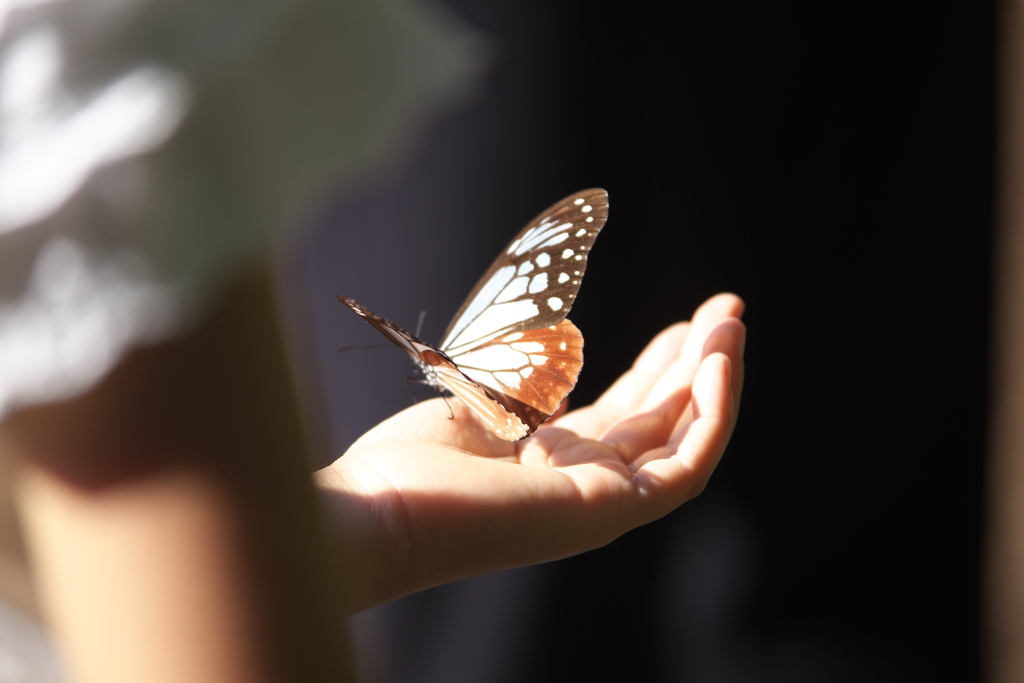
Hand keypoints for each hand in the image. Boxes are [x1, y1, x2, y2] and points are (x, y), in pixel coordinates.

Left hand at [315, 293, 744, 613]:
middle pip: (661, 421)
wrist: (379, 514)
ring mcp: (601, 500)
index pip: (626, 413)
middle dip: (695, 364)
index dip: (658, 368)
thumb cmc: (412, 462)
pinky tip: (717, 358)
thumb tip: (559, 346)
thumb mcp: (488, 400)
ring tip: (733, 321)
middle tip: (725, 311)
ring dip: (714, 377)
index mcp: (553, 458)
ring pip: (683, 439)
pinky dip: (711, 412)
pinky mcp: (610, 510)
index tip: (681, 326)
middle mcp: (585, 479)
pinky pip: (686, 464)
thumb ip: (534, 380)